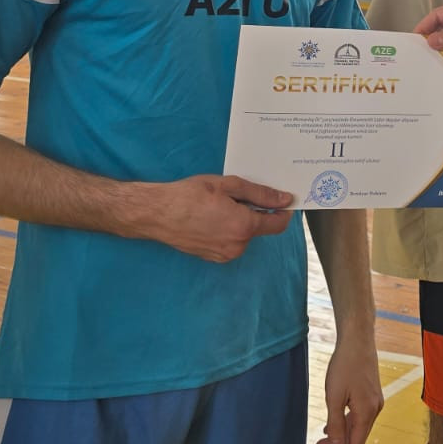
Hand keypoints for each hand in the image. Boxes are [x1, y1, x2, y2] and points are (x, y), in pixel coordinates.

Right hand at [143, 174, 292, 261]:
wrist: (157, 213)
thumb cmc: (190, 196)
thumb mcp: (229, 186)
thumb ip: (260, 194)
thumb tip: (285, 200)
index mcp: (244, 227)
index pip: (278, 224)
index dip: (283, 211)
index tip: (282, 200)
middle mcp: (237, 246)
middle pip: (260, 227)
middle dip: (255, 211)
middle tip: (236, 195)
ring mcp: (224, 254)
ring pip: (244, 234)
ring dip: (240, 220)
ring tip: (220, 205)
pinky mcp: (212, 257)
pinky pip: (231, 241)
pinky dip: (228, 229)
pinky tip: (212, 217)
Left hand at [314, 331, 382, 443]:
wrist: (357, 339)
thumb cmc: (345, 364)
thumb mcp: (335, 396)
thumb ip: (337, 424)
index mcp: (367, 411)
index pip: (355, 443)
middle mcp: (374, 408)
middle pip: (356, 437)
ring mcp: (374, 400)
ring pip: (357, 427)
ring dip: (340, 438)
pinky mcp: (370, 394)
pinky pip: (358, 416)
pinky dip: (345, 425)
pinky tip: (332, 427)